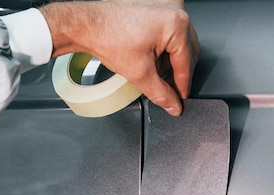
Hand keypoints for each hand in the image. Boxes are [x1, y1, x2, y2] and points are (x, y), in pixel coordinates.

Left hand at [39, 1, 199, 115]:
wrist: (86, 24)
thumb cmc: (106, 37)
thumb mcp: (140, 73)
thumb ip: (161, 94)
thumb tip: (173, 105)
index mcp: (176, 24)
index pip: (187, 63)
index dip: (183, 85)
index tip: (180, 97)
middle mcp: (175, 9)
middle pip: (188, 50)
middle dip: (178, 72)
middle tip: (171, 91)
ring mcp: (166, 4)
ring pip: (180, 41)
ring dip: (172, 60)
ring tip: (158, 74)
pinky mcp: (157, 4)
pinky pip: (170, 30)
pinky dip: (165, 46)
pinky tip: (154, 58)